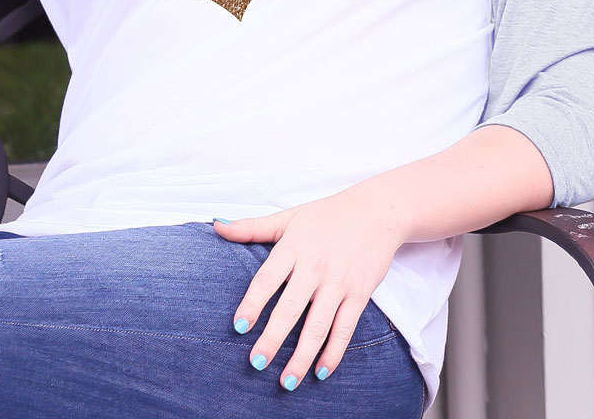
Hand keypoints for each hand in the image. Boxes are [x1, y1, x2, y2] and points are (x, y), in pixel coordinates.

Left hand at [212, 186, 406, 390]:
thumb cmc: (326, 216)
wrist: (376, 212)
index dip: (253, 304)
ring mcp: (338, 283)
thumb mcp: (287, 217)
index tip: (239, 326)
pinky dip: (333, 352)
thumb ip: (251, 227)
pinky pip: (345, 328)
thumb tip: (216, 226)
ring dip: (302, 356)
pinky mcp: (360, 294)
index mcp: (292, 248)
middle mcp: (315, 268)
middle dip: (273, 339)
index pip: (267, 280)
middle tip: (256, 363)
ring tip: (287, 381)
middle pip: (290, 309)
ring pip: (318, 326)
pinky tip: (320, 371)